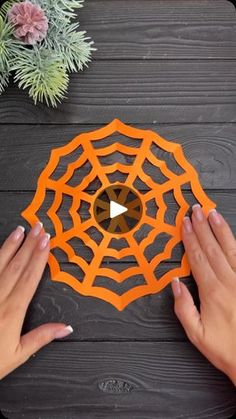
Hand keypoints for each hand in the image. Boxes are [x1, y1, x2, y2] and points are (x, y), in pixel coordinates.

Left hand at [0, 222, 72, 379]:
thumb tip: (65, 328)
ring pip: (0, 264)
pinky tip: (0, 248)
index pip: (29, 278)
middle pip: (17, 266)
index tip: (46, 242)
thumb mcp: (18, 354)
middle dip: (29, 245)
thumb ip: (41, 337)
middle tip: (38, 227)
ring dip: (11, 246)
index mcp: (12, 311)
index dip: (39, 258)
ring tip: (20, 230)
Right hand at [172, 205, 235, 384]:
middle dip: (202, 227)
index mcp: (213, 293)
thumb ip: (183, 307)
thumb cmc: (225, 348)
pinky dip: (235, 244)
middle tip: (196, 210)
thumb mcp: (196, 334)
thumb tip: (175, 283)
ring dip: (220, 230)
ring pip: (230, 249)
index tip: (185, 224)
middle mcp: (229, 283)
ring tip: (213, 214)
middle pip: (212, 249)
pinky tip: (231, 235)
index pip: (198, 259)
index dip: (190, 239)